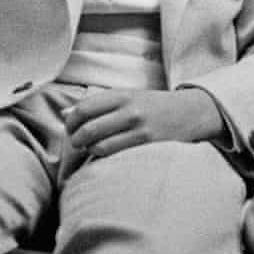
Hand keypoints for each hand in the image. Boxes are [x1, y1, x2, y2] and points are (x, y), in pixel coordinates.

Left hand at [63, 89, 223, 159]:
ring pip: (100, 147)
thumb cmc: (152, 106)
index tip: (70, 128)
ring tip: (92, 149)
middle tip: (77, 142)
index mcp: (122, 95)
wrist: (189, 113)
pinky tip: (107, 155)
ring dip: (90, 151)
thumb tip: (65, 115)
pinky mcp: (148, 147)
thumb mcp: (126, 97)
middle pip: (88, 130)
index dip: (71, 122)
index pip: (83, 109)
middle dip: (76, 139)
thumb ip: (96, 104)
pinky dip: (105, 158)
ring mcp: (140, 130)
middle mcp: (130, 111)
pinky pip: (116, 157)